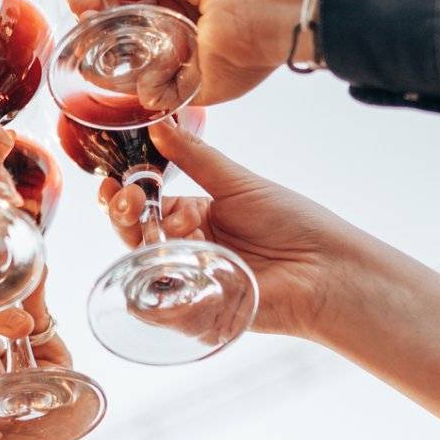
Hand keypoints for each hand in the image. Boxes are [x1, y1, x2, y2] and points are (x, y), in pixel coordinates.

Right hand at [65, 0, 322, 106]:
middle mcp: (179, 18)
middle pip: (123, 27)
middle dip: (95, 18)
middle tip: (82, 10)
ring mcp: (185, 54)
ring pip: (134, 61)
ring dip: (109, 51)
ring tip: (93, 37)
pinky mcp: (196, 86)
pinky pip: (157, 92)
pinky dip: (136, 85)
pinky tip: (115, 69)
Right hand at [97, 121, 380, 337]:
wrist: (326, 269)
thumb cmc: (293, 223)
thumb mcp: (237, 183)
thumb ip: (194, 157)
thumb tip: (158, 124)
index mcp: (196, 215)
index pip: (148, 205)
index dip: (127, 195)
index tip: (113, 183)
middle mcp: (190, 248)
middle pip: (138, 237)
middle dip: (125, 215)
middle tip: (127, 200)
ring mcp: (193, 281)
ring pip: (145, 270)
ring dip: (136, 247)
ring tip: (143, 227)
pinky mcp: (201, 315)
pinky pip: (166, 309)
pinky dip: (156, 293)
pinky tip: (159, 269)